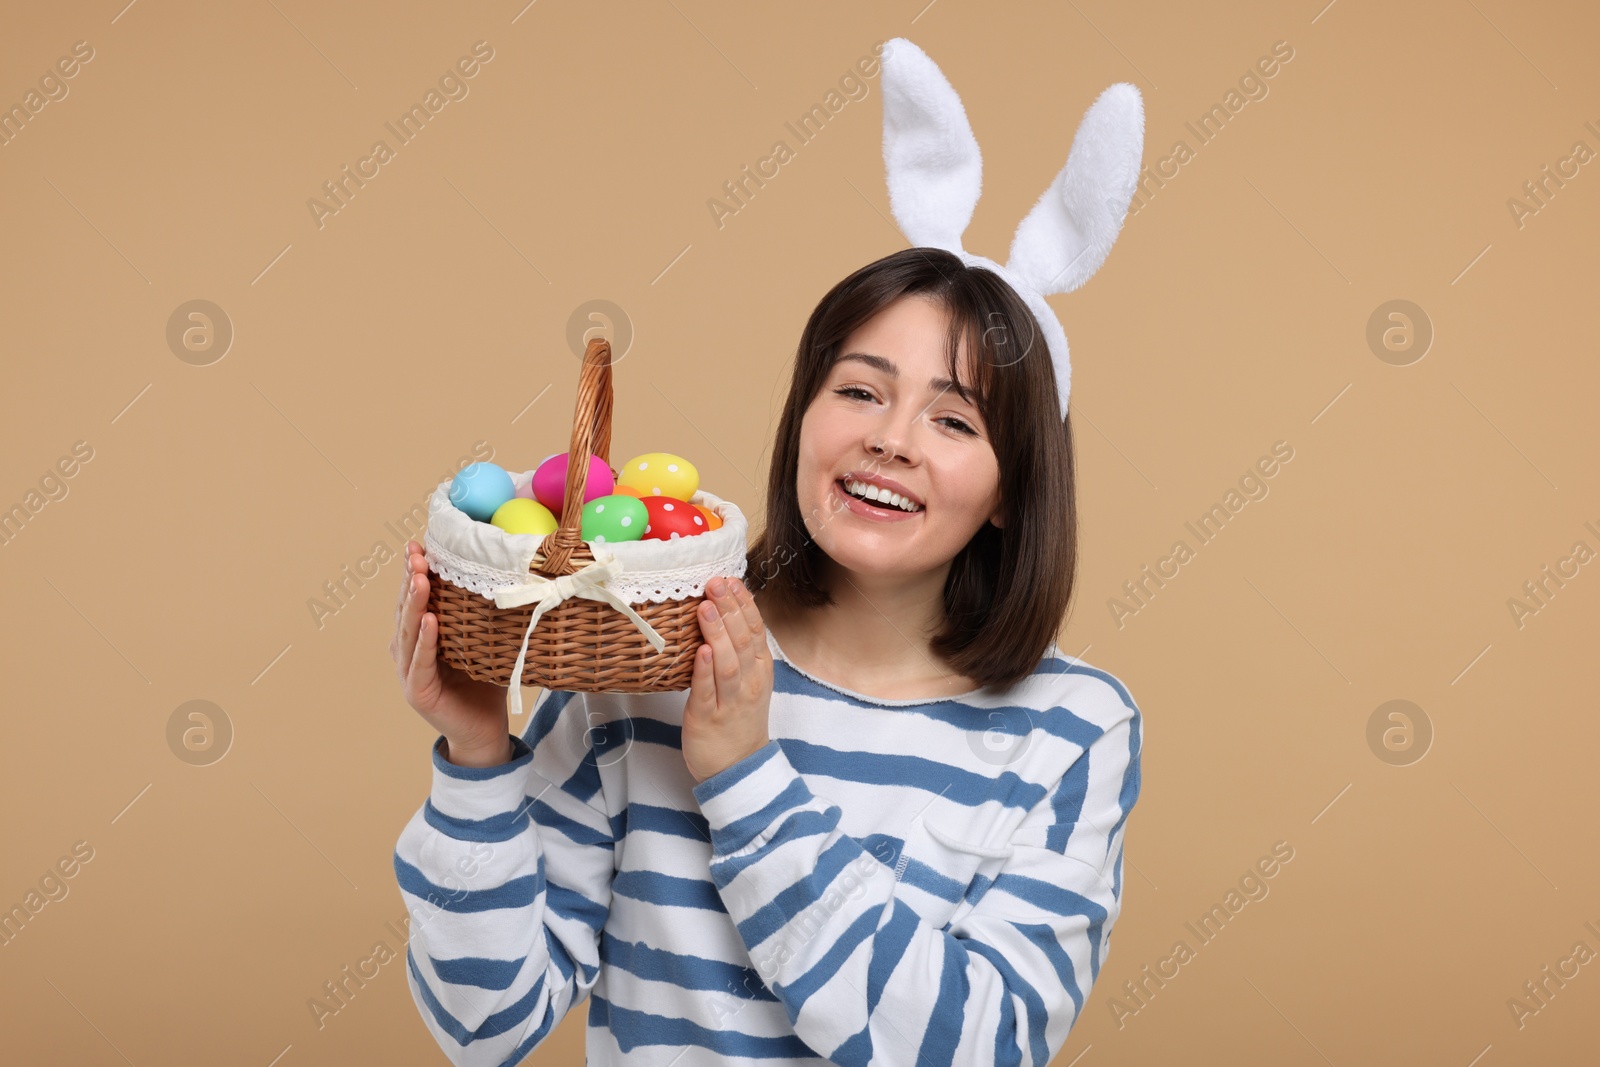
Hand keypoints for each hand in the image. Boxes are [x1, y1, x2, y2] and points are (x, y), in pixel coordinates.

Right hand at [391, 541, 512, 766]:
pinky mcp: (418, 693)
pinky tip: (430, 621)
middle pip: (406, 611)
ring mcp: (409, 674)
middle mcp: (408, 654)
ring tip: (420, 578)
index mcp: (419, 641)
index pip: (413, 601)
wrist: (485, 733)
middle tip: (415, 552)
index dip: (413, 574)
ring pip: (409, 633)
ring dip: (414, 604)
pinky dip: (426, 641)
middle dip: (410, 580)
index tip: (417, 545)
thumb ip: (482, 619)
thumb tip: (503, 580)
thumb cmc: (484, 687)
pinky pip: (421, 662)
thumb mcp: (484, 646)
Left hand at [683, 576, 772, 784]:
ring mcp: (730, 701)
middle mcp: (749, 683)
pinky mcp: (707, 718)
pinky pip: (707, 691)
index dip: (743, 603)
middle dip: (729, 609)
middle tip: (714, 583)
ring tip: (705, 607)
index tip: (730, 579)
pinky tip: (701, 650)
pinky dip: (705, 670)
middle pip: (742, 640)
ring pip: (727, 662)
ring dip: (718, 632)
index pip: (755, 630)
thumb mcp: (747, 680)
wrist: (738, 767)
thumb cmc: (737, 719)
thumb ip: (737, 649)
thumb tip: (723, 610)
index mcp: (759, 670)